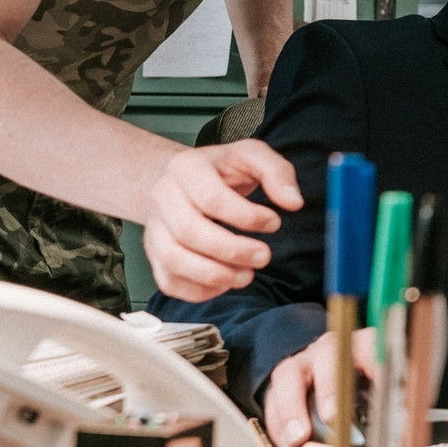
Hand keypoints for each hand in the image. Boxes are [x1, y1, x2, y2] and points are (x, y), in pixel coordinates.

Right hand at [140, 141, 301, 301]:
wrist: (178, 180)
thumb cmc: (219, 170)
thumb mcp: (251, 156)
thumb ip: (277, 172)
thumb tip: (293, 202)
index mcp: (186, 167)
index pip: (211, 198)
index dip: (247, 217)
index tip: (274, 223)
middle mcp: (162, 196)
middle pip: (189, 232)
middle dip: (232, 251)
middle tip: (263, 257)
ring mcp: (154, 228)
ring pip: (174, 260)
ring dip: (215, 275)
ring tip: (246, 275)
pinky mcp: (154, 255)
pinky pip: (170, 282)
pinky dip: (200, 291)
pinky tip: (226, 282)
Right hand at [262, 327, 380, 446]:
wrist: (324, 371)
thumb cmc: (359, 382)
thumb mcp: (379, 385)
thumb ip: (389, 401)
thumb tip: (406, 426)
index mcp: (361, 346)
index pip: (370, 346)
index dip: (375, 365)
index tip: (381, 387)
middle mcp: (330, 351)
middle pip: (327, 358)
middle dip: (329, 387)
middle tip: (332, 416)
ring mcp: (301, 364)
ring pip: (290, 375)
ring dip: (293, 408)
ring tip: (299, 437)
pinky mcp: (280, 385)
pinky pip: (272, 400)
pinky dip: (277, 424)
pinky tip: (285, 445)